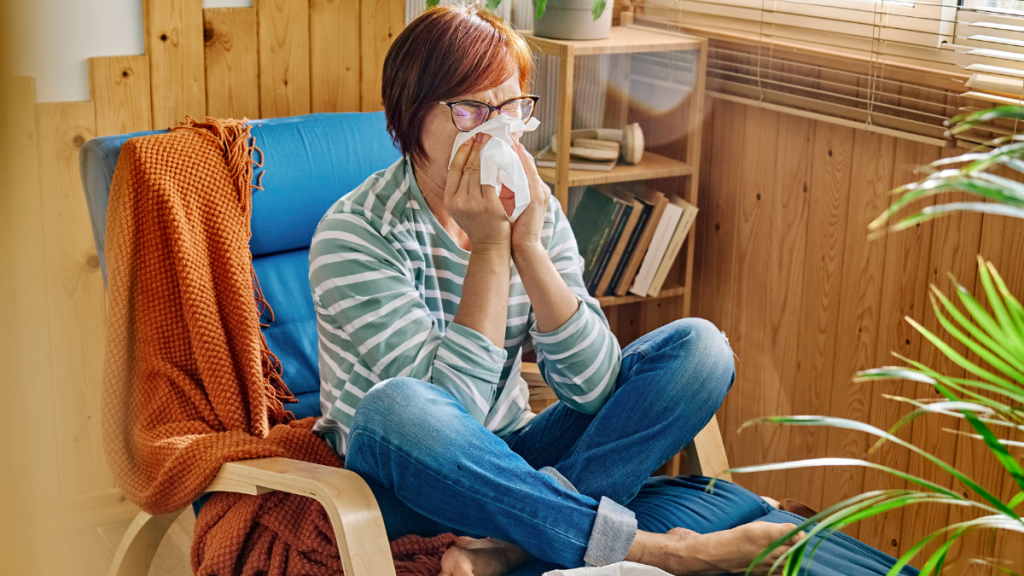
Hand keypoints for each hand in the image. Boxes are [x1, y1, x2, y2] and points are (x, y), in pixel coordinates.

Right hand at [446, 133, 511, 251]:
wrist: (491, 247)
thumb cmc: (480, 226)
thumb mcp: (463, 208)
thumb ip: (462, 189)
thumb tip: (467, 164)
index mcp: (450, 199)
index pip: (454, 169)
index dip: (461, 151)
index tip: (469, 138)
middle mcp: (458, 200)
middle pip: (467, 167)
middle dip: (476, 147)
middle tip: (484, 133)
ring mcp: (473, 203)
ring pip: (479, 170)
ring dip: (486, 152)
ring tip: (492, 140)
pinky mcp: (488, 205)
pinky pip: (491, 179)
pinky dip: (496, 166)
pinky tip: (501, 156)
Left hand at [509, 135, 550, 251]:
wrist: (524, 247)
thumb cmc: (514, 226)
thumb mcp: (510, 203)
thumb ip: (506, 188)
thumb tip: (491, 173)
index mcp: (533, 188)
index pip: (522, 163)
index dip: (512, 149)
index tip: (500, 136)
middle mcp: (539, 187)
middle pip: (526, 159)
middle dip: (512, 144)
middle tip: (500, 131)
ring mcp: (540, 191)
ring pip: (527, 164)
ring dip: (515, 150)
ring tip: (503, 137)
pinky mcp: (536, 198)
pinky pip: (528, 175)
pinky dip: (520, 163)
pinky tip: (510, 154)